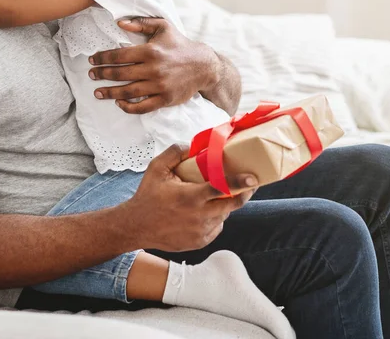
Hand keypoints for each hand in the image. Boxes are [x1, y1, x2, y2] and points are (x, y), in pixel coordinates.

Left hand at [88, 17, 216, 113]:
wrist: (204, 65)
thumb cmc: (180, 44)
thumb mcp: (163, 26)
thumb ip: (141, 24)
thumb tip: (120, 23)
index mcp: (151, 51)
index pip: (119, 55)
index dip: (102, 58)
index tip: (92, 60)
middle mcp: (154, 69)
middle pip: (120, 74)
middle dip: (102, 75)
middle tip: (91, 75)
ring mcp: (159, 85)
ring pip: (128, 91)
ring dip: (110, 93)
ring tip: (98, 92)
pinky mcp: (165, 99)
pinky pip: (143, 107)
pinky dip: (129, 107)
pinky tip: (119, 103)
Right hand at [123, 145, 256, 251]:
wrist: (136, 226)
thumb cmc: (147, 195)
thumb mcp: (156, 168)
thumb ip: (174, 153)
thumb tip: (192, 146)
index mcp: (190, 197)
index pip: (221, 188)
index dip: (239, 183)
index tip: (253, 178)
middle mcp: (199, 216)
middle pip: (232, 205)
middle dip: (243, 193)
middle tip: (249, 182)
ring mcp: (201, 232)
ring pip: (224, 215)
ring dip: (225, 204)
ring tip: (218, 194)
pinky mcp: (200, 242)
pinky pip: (217, 227)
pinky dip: (215, 217)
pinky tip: (205, 210)